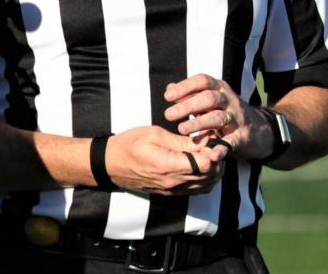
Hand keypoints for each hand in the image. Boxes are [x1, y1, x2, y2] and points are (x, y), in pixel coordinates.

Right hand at [105, 126, 229, 194]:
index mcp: (168, 165)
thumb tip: (203, 140)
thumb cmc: (129, 144)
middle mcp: (173, 182)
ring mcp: (172, 190)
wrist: (110, 164)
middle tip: (213, 142)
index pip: (205, 164)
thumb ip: (180, 140)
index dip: (213, 150)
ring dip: (214, 170)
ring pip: (206, 185)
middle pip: (210, 176)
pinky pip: (197, 190)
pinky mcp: (171, 193)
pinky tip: (201, 165)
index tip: (210, 136)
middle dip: (217, 159)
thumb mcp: (153, 134)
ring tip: (209, 152)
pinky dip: (205, 179)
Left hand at [164, 74, 273, 161]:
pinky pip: (231, 142)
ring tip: (181, 129)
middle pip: (209, 98)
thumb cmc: (225, 111)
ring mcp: (237, 118)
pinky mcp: (243, 137)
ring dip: (198, 123)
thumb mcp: (210, 98)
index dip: (185, 87)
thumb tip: (169, 89)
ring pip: (218, 118)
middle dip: (188, 106)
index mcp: (220, 88)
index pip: (202, 81)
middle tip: (168, 115)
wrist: (260, 130)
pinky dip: (220, 148)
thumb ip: (190, 94)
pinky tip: (210, 154)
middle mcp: (229, 100)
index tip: (167, 97)